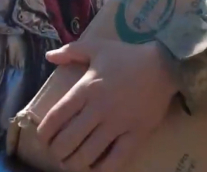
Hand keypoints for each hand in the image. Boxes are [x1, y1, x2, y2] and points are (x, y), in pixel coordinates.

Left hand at [37, 39, 178, 171]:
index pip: (56, 117)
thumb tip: (48, 56)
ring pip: (87, 155)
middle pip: (67, 141)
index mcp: (86, 89)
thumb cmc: (127, 56)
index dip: (44, 133)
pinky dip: (102, 169)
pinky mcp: (136, 134)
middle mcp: (98, 109)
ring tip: (72, 162)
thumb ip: (70, 51)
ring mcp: (117, 124)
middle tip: (58, 152)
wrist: (163, 64)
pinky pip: (116, 160)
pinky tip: (95, 168)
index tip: (43, 138)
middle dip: (57, 152)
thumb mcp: (96, 47)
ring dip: (74, 164)